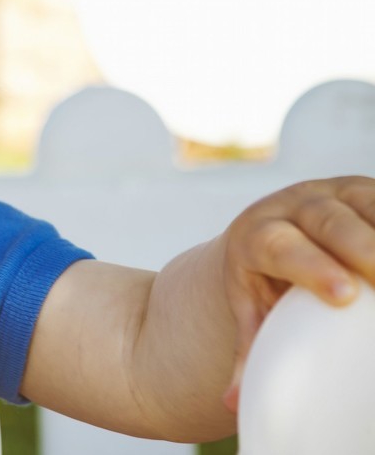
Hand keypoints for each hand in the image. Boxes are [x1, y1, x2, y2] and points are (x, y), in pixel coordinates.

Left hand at [220, 176, 374, 411]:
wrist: (270, 230)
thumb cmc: (263, 282)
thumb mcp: (251, 309)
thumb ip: (247, 351)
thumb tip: (233, 403)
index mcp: (256, 235)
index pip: (278, 247)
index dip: (310, 267)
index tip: (342, 295)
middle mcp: (292, 206)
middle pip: (326, 220)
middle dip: (360, 247)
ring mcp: (332, 193)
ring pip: (364, 203)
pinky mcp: (364, 190)